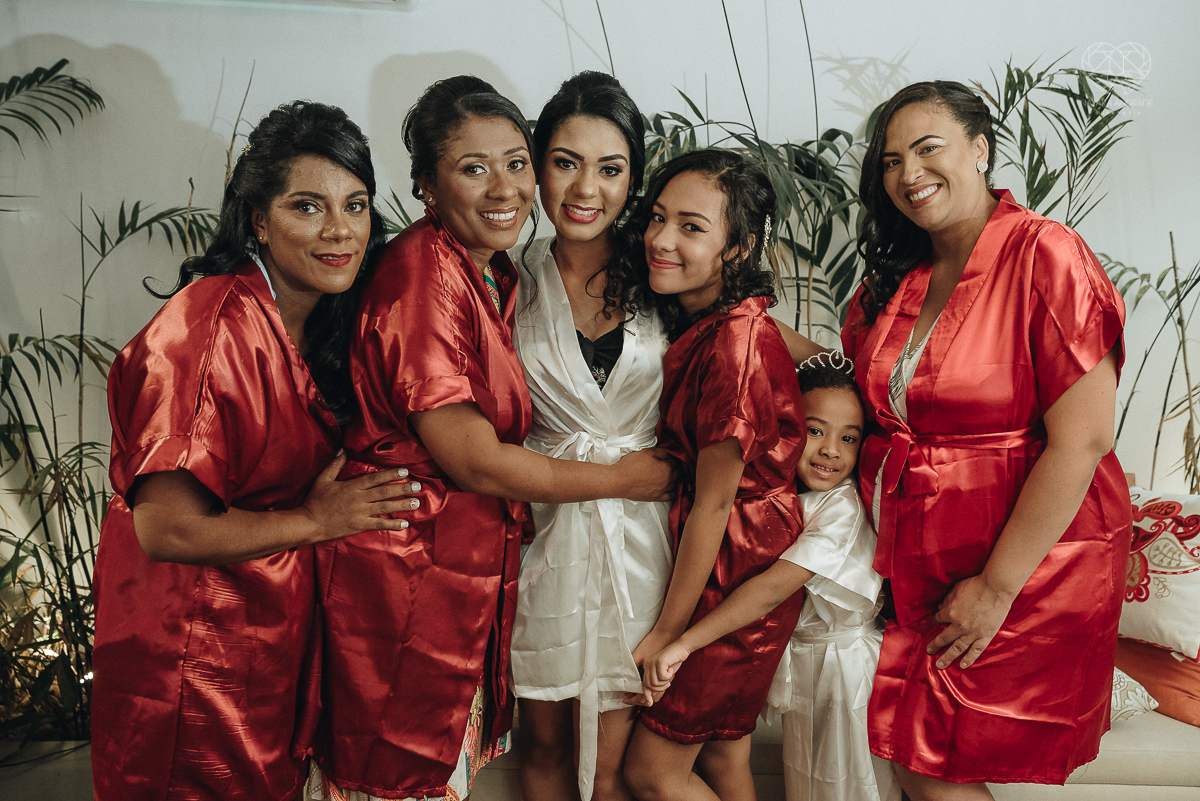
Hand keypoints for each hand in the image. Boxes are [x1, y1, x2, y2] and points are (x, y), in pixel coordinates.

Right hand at [300, 452, 420, 540]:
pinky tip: (404, 524)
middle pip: (384, 492)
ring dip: (402, 505)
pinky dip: (392, 524)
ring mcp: (359, 513)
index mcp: (351, 486)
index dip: (391, 474)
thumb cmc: (315, 501)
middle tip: (418, 486)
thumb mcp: (323, 479)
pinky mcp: (358, 525)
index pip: (375, 478)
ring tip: (416, 502)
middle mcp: (358, 499)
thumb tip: (343, 449)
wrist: (308, 523)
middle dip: (402, 488)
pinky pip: (378, 524)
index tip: (405, 472)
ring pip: (384, 507)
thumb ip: (335, 464)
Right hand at [616, 447, 677, 502]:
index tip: (667, 458)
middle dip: (674, 468)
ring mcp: (662, 490)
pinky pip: (670, 496)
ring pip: (674, 484)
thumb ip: (660, 452)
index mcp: (666, 467)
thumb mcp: (647, 452)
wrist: (620, 481)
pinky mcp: (656, 497)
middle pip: (677, 473)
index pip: (674, 462)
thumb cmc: (631, 466)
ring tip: (669, 476)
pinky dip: (672, 492)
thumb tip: (667, 454)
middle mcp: (667, 480)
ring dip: (673, 479)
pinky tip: (670, 489)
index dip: (670, 459)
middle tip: (668, 465)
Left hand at [641, 640, 691, 700]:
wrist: (681, 648)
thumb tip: (651, 697)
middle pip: (648, 686)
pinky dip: (668, 676)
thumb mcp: (665, 674)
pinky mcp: (659, 661)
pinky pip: (662, 676)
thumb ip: (657, 683)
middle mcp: (647, 665)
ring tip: (670, 676)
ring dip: (664, 683)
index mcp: (647, 668)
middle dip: (659, 689)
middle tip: (668, 683)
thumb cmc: (674, 661)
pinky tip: (671, 669)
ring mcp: (652, 662)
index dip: (645, 696)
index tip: (650, 703)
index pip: (643, 685)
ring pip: (654, 683)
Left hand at [927, 574, 1015, 668]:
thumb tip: (941, 607)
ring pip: (958, 648)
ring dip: (948, 657)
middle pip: (944, 638)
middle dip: (935, 645)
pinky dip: (969, 659)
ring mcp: (973, 633)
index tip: (934, 623)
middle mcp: (959, 625)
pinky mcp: (986, 636)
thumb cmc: (976, 585)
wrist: (996, 588)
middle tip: (929, 651)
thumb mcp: (956, 589)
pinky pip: (976, 650)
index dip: (935, 620)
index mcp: (951, 613)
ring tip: (940, 665)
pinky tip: (963, 665)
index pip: (939, 619)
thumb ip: (947, 599)